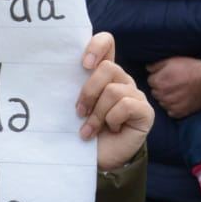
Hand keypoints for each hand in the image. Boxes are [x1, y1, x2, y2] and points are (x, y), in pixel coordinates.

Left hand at [78, 32, 154, 170]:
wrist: (96, 160)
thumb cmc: (82, 130)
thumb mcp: (74, 105)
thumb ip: (72, 86)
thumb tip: (55, 69)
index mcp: (103, 73)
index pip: (106, 42)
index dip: (96, 46)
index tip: (83, 64)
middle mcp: (121, 80)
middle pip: (107, 67)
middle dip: (89, 92)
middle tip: (79, 112)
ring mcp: (135, 94)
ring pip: (113, 90)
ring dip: (97, 114)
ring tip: (90, 129)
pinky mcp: (145, 111)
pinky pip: (126, 105)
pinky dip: (112, 120)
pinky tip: (111, 130)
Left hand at [146, 56, 200, 118]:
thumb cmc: (190, 67)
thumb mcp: (171, 60)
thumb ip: (156, 65)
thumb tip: (148, 69)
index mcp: (158, 82)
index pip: (150, 81)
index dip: (158, 78)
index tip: (166, 76)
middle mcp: (163, 95)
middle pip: (155, 92)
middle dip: (161, 88)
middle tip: (172, 84)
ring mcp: (171, 105)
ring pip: (162, 102)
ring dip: (167, 98)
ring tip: (177, 91)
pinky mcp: (180, 112)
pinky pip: (171, 112)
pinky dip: (174, 107)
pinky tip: (180, 100)